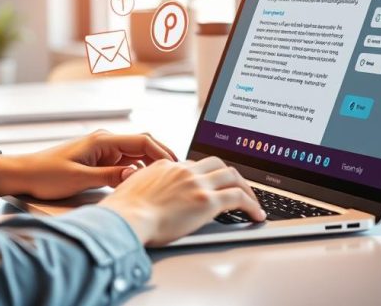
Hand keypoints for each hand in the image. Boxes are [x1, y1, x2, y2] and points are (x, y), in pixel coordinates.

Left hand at [0, 130, 176, 199]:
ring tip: (165, 181)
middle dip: (161, 158)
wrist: (24, 174)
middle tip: (177, 174)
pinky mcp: (99, 160)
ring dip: (149, 165)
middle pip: (143, 145)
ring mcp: (103, 150)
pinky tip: (142, 182)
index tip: (176, 165)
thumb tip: (135, 174)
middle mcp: (105, 141)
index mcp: (103, 140)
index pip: (143, 141)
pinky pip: (124, 162)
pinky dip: (136, 171)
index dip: (162, 152)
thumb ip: (110, 176)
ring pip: (135, 155)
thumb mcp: (80, 179)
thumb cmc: (46, 174)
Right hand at [97, 156, 265, 246]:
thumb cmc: (124, 211)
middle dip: (230, 175)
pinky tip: (256, 215)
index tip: (212, 184)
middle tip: (237, 188)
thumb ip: (145, 185)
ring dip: (246, 188)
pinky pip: (238, 198)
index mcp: (166, 166)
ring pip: (232, 176)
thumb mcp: (132, 189)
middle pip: (217, 164)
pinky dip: (251, 205)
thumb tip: (145, 193)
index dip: (206, 175)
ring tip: (252, 202)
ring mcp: (197, 183)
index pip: (194, 165)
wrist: (126, 217)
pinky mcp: (208, 200)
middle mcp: (184, 170)